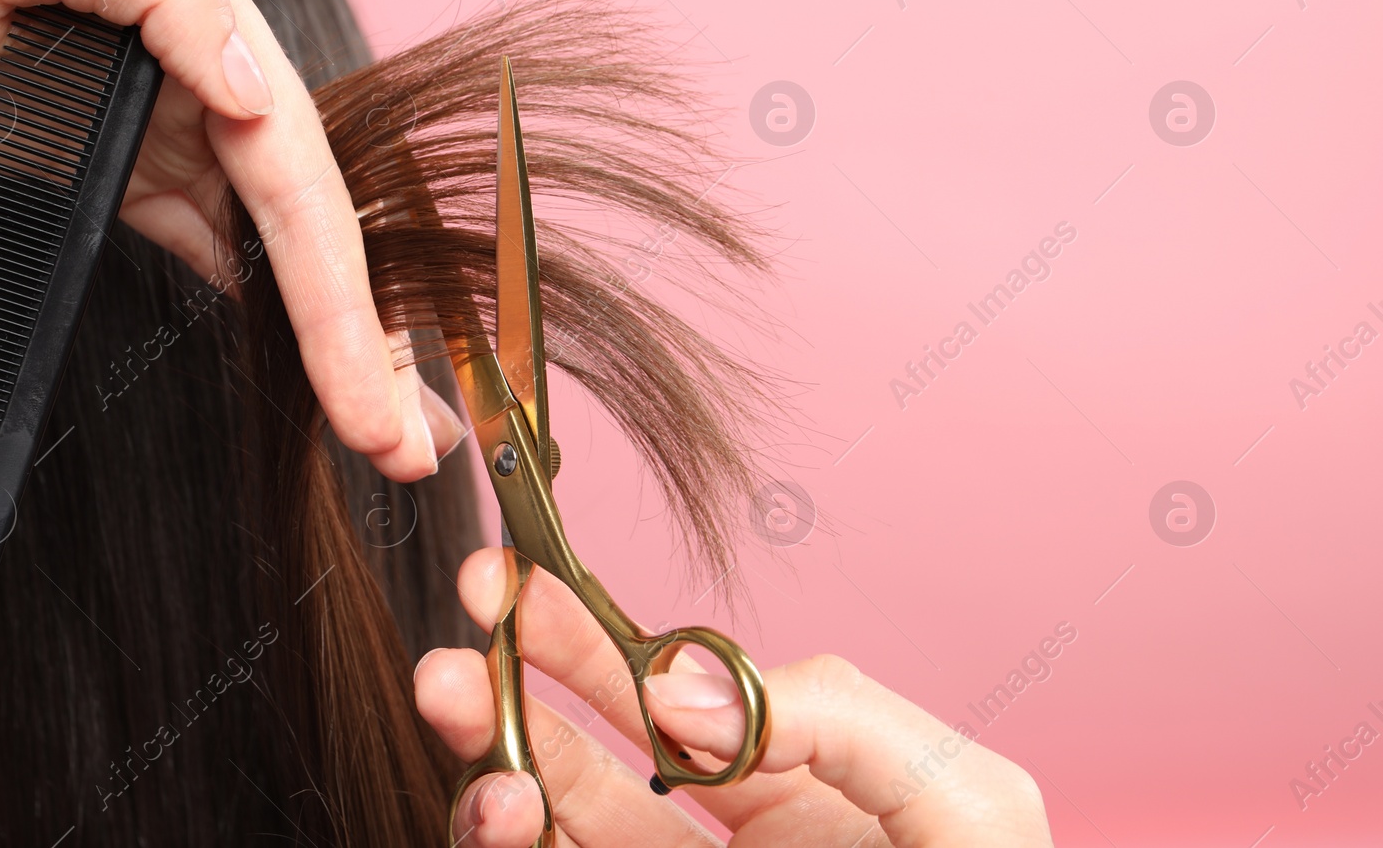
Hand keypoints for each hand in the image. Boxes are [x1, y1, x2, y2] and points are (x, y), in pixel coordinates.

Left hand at [0, 0, 462, 480]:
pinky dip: (252, 297)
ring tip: (373, 415)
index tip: (373, 388)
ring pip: (264, 239)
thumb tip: (263, 87)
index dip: (342, 287)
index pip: (293, 166)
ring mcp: (144, 121)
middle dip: (357, 333)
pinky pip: (202, 235)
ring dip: (322, 330)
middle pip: (299, 217)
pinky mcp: (98, 163)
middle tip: (406, 440)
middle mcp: (186, 68)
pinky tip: (286, 347)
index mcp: (188, 11)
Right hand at [415, 549, 1053, 845]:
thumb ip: (830, 714)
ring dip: (495, 783)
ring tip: (476, 750)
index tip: (514, 584)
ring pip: (559, 833)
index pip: (662, 693)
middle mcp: (716, 844)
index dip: (580, 634)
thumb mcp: (954, 791)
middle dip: (510, 695)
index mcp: (786, 782)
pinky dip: (521, 846)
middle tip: (451, 660)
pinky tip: (505, 817)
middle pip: (585, 757)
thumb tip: (673, 682)